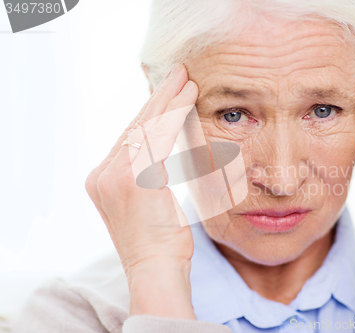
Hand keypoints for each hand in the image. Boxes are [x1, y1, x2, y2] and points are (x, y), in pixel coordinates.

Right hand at [85, 65, 197, 318]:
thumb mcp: (148, 202)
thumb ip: (147, 173)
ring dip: (169, 101)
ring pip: (146, 127)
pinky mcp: (133, 179)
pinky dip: (174, 116)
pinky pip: (157, 138)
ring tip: (187, 81)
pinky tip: (187, 99)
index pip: (130, 135)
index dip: (150, 111)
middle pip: (136, 126)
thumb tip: (160, 149)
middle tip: (179, 74)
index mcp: (103, 179)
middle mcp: (102, 174)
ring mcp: (114, 176)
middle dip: (159, 97)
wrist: (156, 270)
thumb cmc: (159, 241)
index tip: (167, 93)